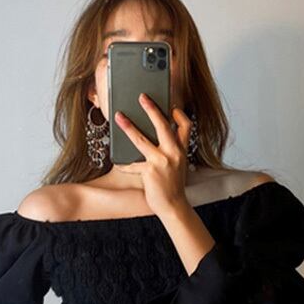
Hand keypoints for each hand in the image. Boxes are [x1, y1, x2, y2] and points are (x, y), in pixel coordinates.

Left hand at [113, 94, 193, 219]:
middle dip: (151, 109)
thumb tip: (152, 138)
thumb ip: (170, 151)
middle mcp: (173, 153)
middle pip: (163, 125)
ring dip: (128, 127)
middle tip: (142, 97)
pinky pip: (132, 164)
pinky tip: (117, 162)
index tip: (172, 107)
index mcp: (181, 151)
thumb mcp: (178, 166)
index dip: (179, 114)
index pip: (186, 126)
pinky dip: (123, 164)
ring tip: (119, 117)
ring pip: (141, 139)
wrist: (173, 206)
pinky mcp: (150, 171)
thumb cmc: (172, 187)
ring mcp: (161, 161)